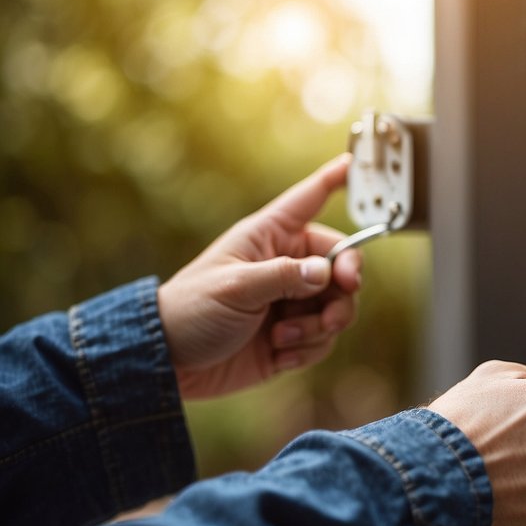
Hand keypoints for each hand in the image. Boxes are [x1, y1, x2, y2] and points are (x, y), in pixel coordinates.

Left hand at [158, 154, 362, 399]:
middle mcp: (285, 264)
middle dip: (344, 288)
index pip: (308, 200)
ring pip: (338, 305)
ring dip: (322, 326)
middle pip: (340, 264)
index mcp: (268, 238)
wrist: (171, 362)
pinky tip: (281, 353)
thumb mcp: (235, 288)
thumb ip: (284, 276)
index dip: (333, 180)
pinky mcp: (293, 335)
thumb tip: (326, 272)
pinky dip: (310, 348)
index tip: (354, 162)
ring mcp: (291, 301)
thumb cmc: (192, 311)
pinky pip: (325, 338)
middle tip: (336, 306)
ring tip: (286, 336)